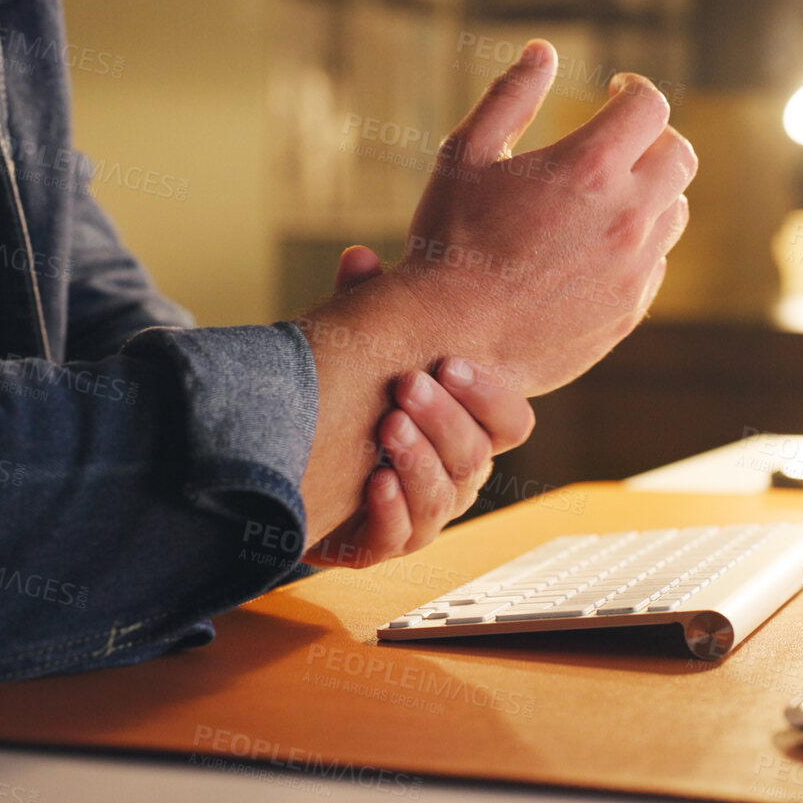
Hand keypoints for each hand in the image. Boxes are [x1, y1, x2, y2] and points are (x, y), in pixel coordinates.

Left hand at [303, 247, 535, 567]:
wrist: (293, 467)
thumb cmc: (344, 399)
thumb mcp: (355, 347)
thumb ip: (364, 305)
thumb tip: (359, 258)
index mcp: (465, 428)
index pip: (510, 421)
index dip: (488, 394)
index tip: (450, 363)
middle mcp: (455, 475)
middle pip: (476, 456)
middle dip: (444, 419)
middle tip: (408, 386)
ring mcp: (422, 513)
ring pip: (444, 498)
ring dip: (418, 461)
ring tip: (387, 427)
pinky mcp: (380, 545)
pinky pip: (401, 538)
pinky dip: (392, 512)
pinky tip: (372, 481)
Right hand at [393, 40, 693, 394]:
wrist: (444, 337)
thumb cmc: (447, 239)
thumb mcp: (466, 153)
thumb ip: (510, 95)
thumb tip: (543, 51)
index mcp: (590, 167)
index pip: (650, 106)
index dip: (635, 89)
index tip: (616, 91)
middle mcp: (626, 216)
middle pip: (679, 156)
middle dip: (654, 137)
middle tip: (620, 139)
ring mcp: (634, 268)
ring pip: (674, 212)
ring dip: (650, 192)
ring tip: (606, 193)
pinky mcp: (629, 310)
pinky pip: (655, 264)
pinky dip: (637, 245)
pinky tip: (594, 247)